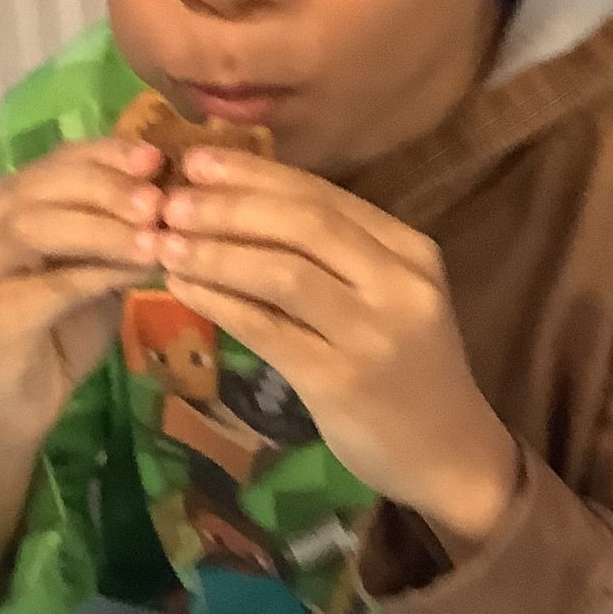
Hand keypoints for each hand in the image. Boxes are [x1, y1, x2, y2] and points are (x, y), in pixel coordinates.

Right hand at [0, 135, 161, 455]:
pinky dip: (103, 271)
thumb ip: (110, 228)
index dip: (104, 153)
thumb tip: (165, 186)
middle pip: (41, 186)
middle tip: (159, 199)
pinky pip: (53, 282)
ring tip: (157, 234)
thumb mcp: (88, 268)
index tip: (157, 157)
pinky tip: (143, 270)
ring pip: (39, 225)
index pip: (51, 162)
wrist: (11, 410)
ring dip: (105, 226)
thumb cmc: (54, 336)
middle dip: (106, 185)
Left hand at [156, 150, 517, 553]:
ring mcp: (372, 333)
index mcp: (410, 249)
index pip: (324, 195)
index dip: (256, 173)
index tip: (199, 158)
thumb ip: (336, 255)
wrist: (449, 455)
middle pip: (304, 223)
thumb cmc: (407, 370)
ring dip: (216, 251)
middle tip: (169, 198)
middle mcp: (398, 283)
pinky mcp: (341, 380)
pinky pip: (268, 329)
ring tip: (163, 241)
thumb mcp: (388, 298)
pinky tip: (182, 288)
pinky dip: (220, 302)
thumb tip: (244, 202)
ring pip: (283, 273)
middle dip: (230, 205)